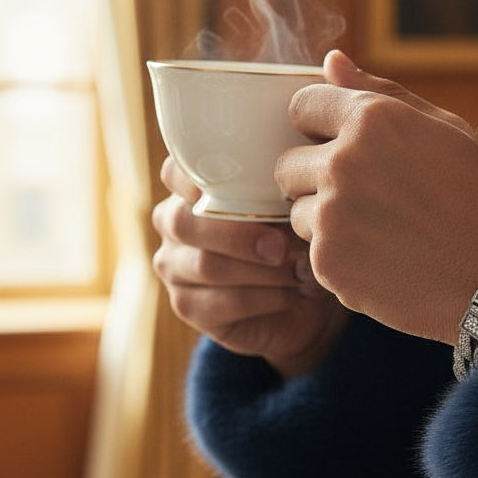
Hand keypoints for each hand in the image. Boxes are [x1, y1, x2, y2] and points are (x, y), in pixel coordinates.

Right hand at [152, 156, 349, 377]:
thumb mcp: (294, 205)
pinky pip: (223, 302)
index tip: (235, 185)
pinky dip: (267, 297)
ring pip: (207, 266)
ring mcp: (174, 266)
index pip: (175, 172)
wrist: (304, 300)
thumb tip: (298, 182)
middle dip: (240, 234)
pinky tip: (294, 293)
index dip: (196, 177)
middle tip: (283, 245)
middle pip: (185, 222)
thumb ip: (283, 188)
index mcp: (192, 188)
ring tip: (302, 271)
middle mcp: (173, 223)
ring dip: (263, 271)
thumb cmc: (296, 237)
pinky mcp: (187, 305)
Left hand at [276, 51, 477, 344]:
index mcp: (372, 118)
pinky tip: (384, 262)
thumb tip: (331, 61)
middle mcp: (343, 162)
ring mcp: (331, 215)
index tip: (341, 148)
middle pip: (288, 165)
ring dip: (326, 223)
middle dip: (316, 179)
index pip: (300, 107)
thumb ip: (379, 93)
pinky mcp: (328, 263)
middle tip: (368, 201)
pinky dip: (340, 260)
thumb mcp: (446, 130)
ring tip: (382, 235)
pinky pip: (312, 255)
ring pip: (297, 213)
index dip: (318, 128)